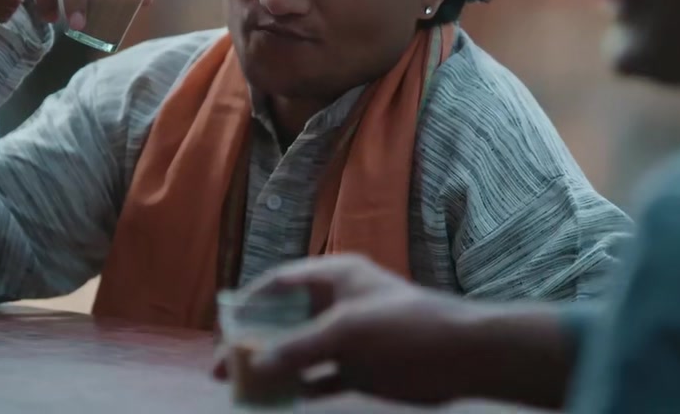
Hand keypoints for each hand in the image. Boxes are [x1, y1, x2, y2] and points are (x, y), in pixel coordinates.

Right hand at [213, 254, 487, 405]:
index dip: (251, 301)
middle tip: (220, 366)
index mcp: (336, 277)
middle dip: (253, 341)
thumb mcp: (347, 331)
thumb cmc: (405, 326)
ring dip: (271, 368)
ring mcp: (347, 339)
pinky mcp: (357, 369)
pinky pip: (318, 378)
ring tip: (240, 388)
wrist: (460, 356)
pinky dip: (298, 388)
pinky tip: (277, 400)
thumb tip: (256, 363)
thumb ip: (299, 346)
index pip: (282, 282)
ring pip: (298, 352)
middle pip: (284, 320)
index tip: (224, 323)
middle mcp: (337, 304)